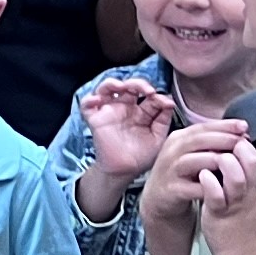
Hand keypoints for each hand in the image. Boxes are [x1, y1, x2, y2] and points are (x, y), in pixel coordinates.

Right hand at [79, 72, 175, 187]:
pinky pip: (86, 105)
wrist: (125, 171)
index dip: (157, 94)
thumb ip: (164, 120)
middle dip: (138, 83)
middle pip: (128, 85)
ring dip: (113, 83)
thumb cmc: (141, 156)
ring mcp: (109, 112)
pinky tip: (98, 100)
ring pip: (106, 88)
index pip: (147, 95)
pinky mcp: (96, 120)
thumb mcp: (158, 137)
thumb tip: (169, 102)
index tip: (166, 103)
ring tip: (122, 87)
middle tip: (148, 90)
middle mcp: (124, 108)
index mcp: (140, 111)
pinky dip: (89, 99)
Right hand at [142, 116, 243, 229]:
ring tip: (234, 162)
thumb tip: (242, 134)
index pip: (202, 127)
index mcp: (179, 138)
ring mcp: (169, 170)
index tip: (244, 126)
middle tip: (242, 142)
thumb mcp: (194, 153)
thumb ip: (213, 144)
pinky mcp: (171, 189)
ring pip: (192, 161)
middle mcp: (171, 151)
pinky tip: (223, 187)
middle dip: (222, 139)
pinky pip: (190, 187)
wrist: (160, 198)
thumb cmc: (184, 174)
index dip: (224, 125)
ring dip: (214, 160)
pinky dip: (207, 186)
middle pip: (197, 140)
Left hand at [191, 133, 255, 254]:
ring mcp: (237, 205)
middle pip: (250, 161)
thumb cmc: (254, 233)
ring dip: (223, 161)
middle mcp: (252, 194)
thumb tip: (246, 163)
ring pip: (235, 175)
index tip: (230, 141)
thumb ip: (255, 183)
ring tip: (212, 157)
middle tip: (222, 142)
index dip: (243, 144)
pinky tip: (202, 175)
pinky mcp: (221, 216)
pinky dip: (209, 182)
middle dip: (235, 146)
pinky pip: (216, 195)